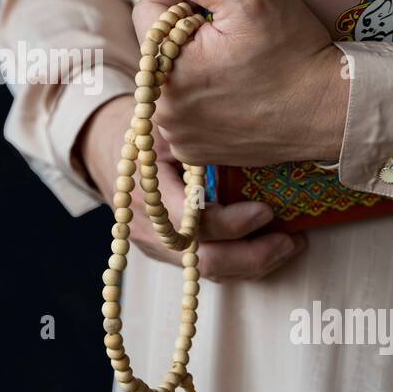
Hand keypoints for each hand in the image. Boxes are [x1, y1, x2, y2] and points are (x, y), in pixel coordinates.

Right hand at [76, 96, 303, 280]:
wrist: (102, 148)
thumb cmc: (142, 127)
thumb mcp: (166, 121)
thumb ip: (199, 133)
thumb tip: (256, 132)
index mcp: (147, 187)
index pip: (192, 222)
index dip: (232, 222)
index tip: (266, 210)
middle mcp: (148, 224)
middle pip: (201, 260)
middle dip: (252, 256)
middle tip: (290, 241)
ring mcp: (153, 243)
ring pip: (205, 271)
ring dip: (252, 264)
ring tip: (288, 246)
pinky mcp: (162, 251)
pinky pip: (201, 267)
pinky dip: (237, 262)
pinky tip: (265, 249)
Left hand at [131, 0, 349, 168]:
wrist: (332, 111)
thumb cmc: (294, 53)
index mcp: (164, 69)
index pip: (148, 10)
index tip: (220, 7)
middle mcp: (162, 110)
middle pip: (157, 49)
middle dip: (188, 35)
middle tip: (233, 37)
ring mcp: (178, 136)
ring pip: (171, 80)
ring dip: (195, 67)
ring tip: (238, 66)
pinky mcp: (196, 152)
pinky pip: (187, 112)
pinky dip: (205, 98)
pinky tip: (238, 92)